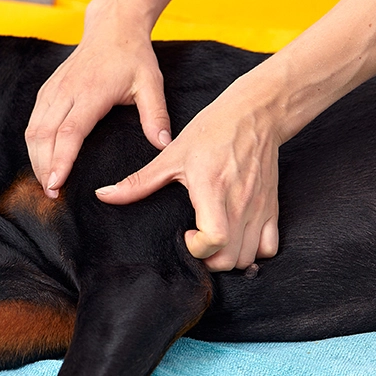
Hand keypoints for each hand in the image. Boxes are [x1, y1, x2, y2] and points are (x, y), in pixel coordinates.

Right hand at [26, 8, 171, 197]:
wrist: (113, 26)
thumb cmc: (133, 56)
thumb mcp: (151, 83)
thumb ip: (156, 116)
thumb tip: (163, 145)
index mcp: (91, 92)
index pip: (69, 132)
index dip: (60, 160)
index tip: (56, 184)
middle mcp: (66, 91)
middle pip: (43, 136)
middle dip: (43, 168)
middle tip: (52, 195)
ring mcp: (54, 89)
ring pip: (33, 130)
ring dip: (35, 159)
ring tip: (45, 183)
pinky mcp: (48, 89)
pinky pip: (33, 121)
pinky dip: (33, 144)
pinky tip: (40, 160)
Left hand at [95, 78, 280, 270]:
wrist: (254, 115)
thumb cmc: (212, 131)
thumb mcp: (172, 155)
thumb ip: (138, 182)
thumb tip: (104, 195)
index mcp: (212, 189)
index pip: (215, 238)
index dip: (197, 248)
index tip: (187, 235)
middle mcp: (239, 203)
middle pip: (230, 258)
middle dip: (209, 260)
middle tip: (196, 242)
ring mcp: (258, 207)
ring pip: (249, 258)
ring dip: (229, 258)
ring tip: (213, 241)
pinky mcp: (271, 207)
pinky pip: (269, 247)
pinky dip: (254, 251)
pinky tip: (237, 238)